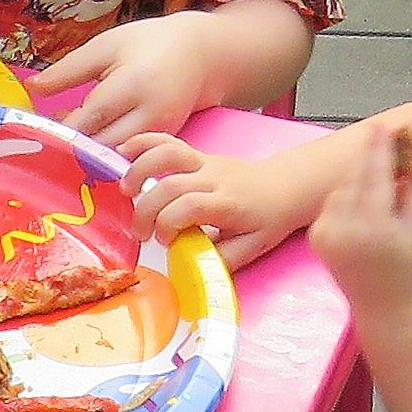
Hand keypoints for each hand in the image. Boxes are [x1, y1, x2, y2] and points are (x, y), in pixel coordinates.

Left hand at [37, 13, 226, 146]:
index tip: (39, 129)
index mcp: (134, 84)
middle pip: (103, 143)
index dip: (64, 128)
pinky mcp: (164, 142)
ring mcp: (160, 131)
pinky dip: (108, 150)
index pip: (92, 117)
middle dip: (75, 142)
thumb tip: (33, 89)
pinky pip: (130, 156)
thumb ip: (70, 70)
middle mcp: (150, 114)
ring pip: (116, 155)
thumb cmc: (147, 44)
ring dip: (90, 149)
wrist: (200, 55)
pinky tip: (94, 133)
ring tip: (73, 127)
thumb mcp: (106, 46)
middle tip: (52, 131)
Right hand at [125, 131, 304, 269]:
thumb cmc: (270, 218)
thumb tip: (191, 269)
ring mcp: (204, 162)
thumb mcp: (254, 247)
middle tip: (140, 232)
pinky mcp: (197, 155)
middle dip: (146, 210)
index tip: (166, 242)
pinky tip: (123, 152)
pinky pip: (168, 142)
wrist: (288, 185)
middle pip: (170, 185)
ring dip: (139, 169)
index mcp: (227, 204)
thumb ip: (222, 259)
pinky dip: (143, 143)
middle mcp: (213, 179)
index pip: (189, 207)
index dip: (168, 225)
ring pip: (166, 154)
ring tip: (125, 191)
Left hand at [307, 133, 411, 321]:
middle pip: (357, 177)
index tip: (386, 124)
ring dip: (361, 178)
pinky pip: (332, 204)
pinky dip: (347, 197)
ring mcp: (325, 233)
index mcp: (374, 226)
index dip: (381, 146)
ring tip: (383, 185)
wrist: (385, 312)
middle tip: (390, 140)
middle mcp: (344, 228)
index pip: (376, 173)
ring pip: (343, 188)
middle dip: (373, 158)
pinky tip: (364, 205)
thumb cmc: (409, 273)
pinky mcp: (316, 238)